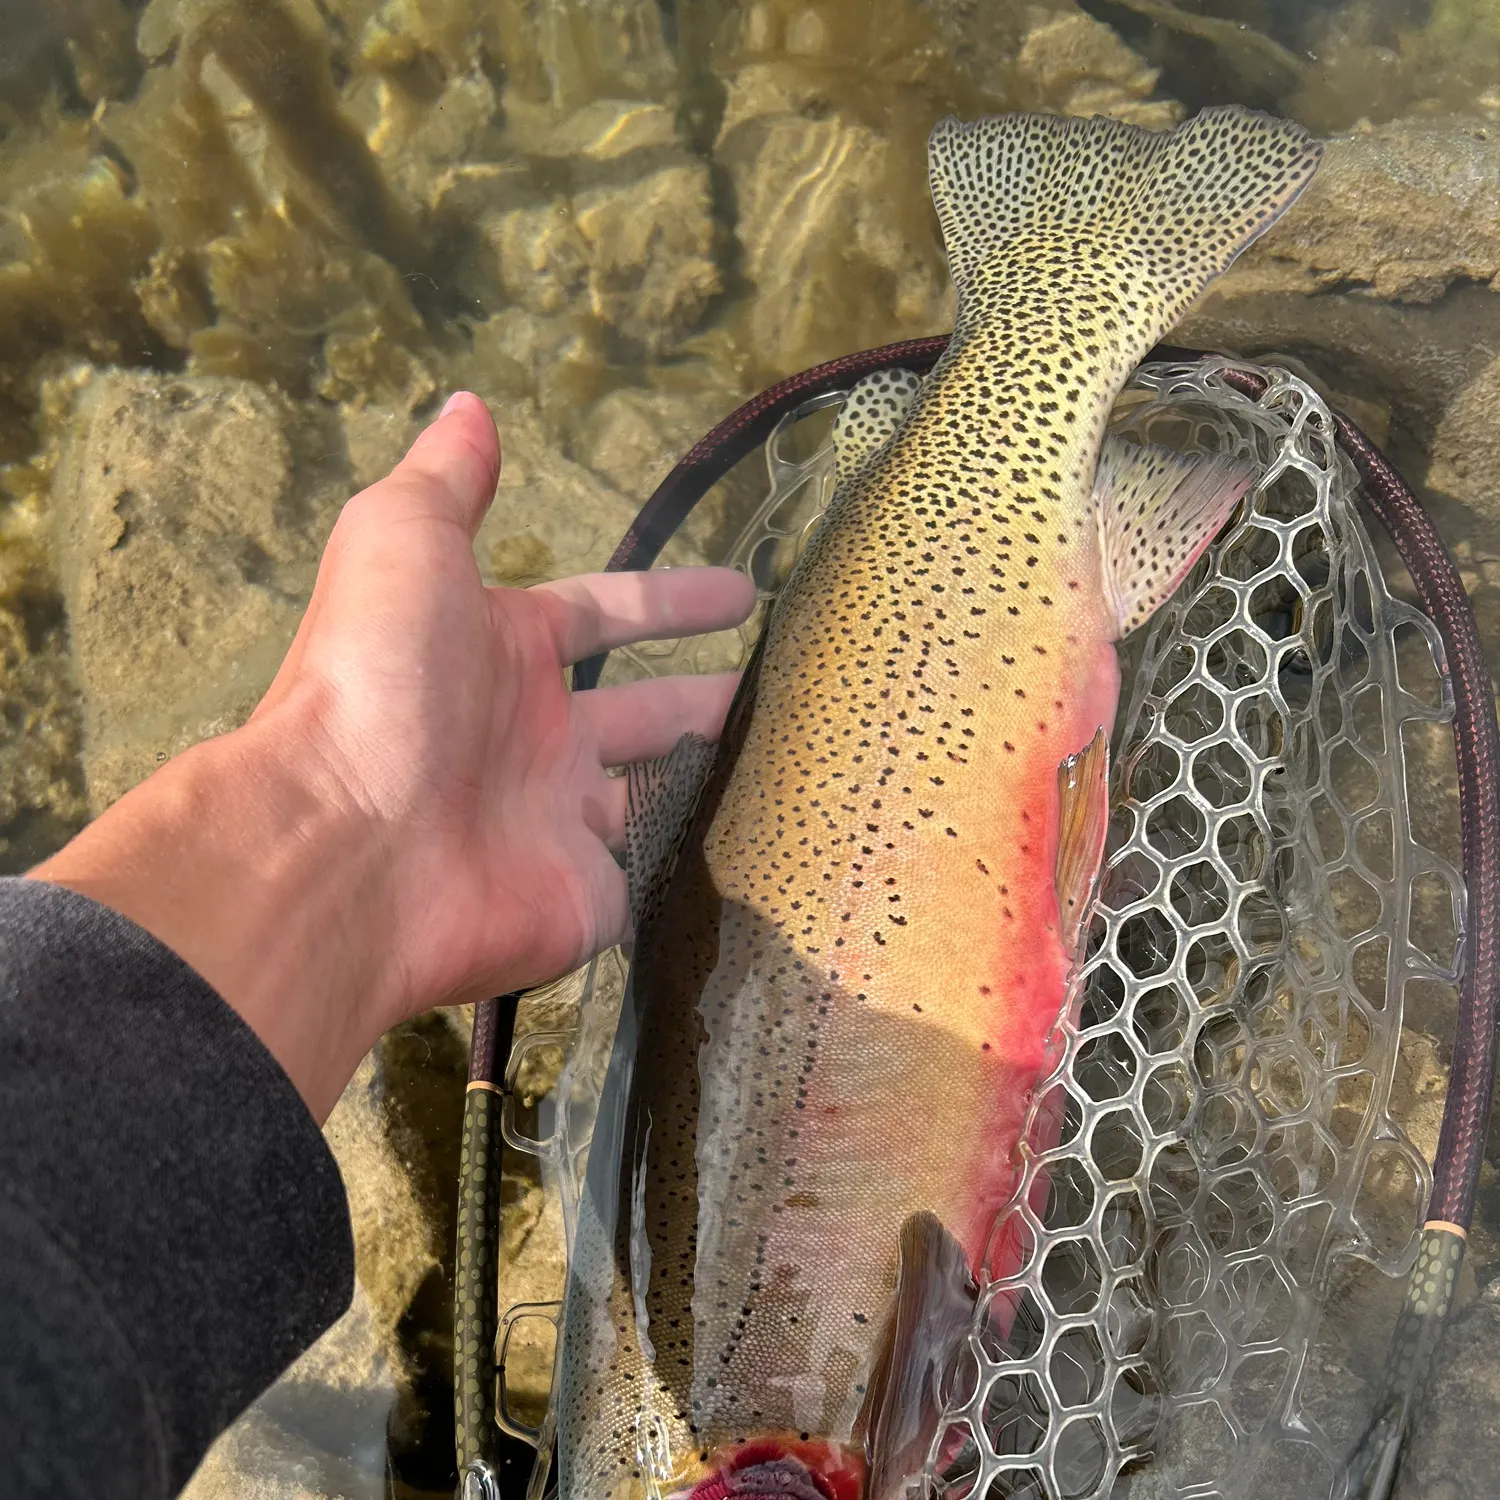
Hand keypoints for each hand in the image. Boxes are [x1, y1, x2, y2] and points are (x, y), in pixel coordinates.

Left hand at [32, 394, 754, 1118]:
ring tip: (789, 767)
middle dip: (702, 696)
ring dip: (705, 779)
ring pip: (652, 797)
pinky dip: (697, 861)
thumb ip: (447, 481)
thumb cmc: (382, 679)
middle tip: (779, 689)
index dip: (672, 600)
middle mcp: (534, 738)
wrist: (352, 844)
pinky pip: (655, 874)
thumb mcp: (403, 541)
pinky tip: (764, 845)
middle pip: (639, 711)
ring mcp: (561, 823)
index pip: (606, 615)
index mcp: (503, 652)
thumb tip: (469, 404)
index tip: (744, 592)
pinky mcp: (586, 898)